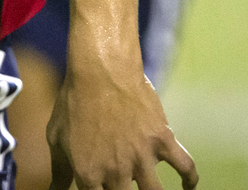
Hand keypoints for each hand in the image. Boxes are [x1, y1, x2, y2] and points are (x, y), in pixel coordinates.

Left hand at [47, 56, 196, 188]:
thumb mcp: (56, 136)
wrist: (99, 69)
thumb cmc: (73, 101)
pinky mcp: (162, 139)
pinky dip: (190, 179)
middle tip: (123, 188)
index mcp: (88, 173)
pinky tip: (188, 186)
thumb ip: (59, 170)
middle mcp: (117, 170)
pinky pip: (186, 166)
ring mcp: (142, 156)